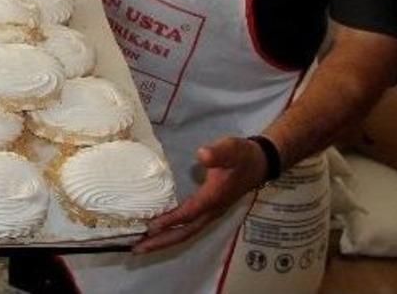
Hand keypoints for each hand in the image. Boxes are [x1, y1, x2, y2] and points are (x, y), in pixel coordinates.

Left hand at [132, 136, 268, 253]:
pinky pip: (187, 226)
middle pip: (185, 232)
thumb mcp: (231, 148)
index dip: (170, 221)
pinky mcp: (207, 210)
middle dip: (162, 241)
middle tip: (137, 248)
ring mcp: (210, 213)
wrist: (259, 163)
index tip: (150, 227)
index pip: (189, 214)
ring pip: (185, 232)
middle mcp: (211, 211)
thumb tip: (202, 155)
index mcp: (213, 198)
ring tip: (141, 246)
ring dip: (164, 240)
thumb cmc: (241, 155)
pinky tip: (157, 232)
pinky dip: (171, 232)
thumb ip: (217, 152)